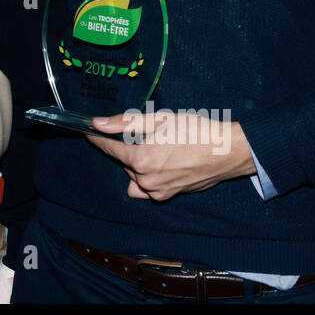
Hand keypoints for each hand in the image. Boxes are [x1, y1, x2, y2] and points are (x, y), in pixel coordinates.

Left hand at [85, 111, 253, 201]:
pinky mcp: (169, 195)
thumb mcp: (159, 119)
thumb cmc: (195, 131)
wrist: (226, 151)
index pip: (109, 148)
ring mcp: (157, 191)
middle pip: (124, 162)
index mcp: (140, 159)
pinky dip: (147, 179)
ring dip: (137, 165)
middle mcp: (145, 179)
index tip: (88, 131)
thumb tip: (98, 124)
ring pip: (134, 177)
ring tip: (157, 150)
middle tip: (146, 135)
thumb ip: (125, 123)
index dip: (97, 138)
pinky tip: (162, 165)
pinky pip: (147, 189)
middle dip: (127, 148)